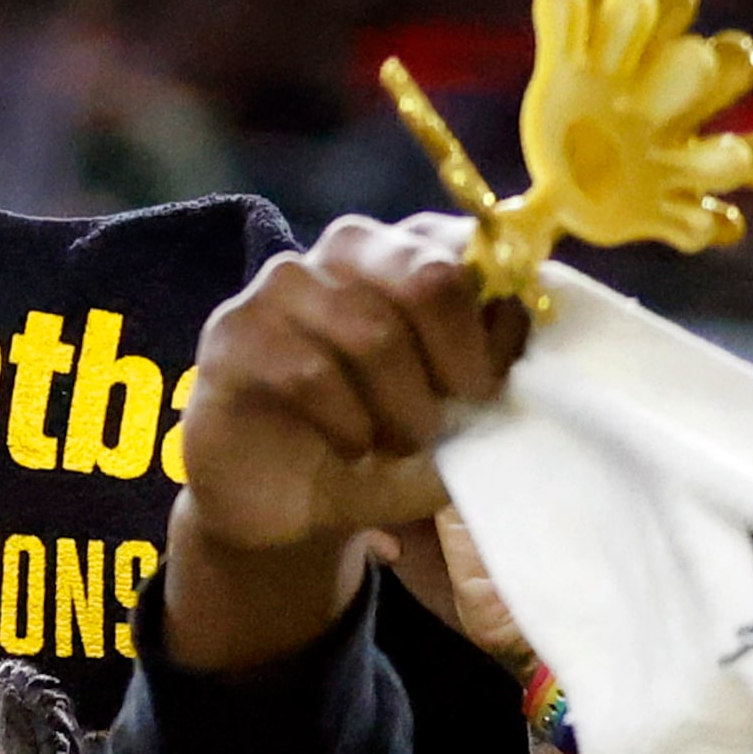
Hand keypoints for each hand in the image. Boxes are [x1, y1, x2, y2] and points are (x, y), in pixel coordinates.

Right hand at [164, 215, 527, 673]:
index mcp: (408, 250)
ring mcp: (283, 286)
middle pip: (427, 275)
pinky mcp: (233, 333)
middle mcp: (346, 250)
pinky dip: (347, 422)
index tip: (487, 387)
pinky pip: (308, 372)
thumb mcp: (456, 416)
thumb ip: (492, 363)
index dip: (490, 323)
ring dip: (400, 404)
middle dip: (451, 362)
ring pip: (371, 331)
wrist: (285, 504)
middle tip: (450, 416)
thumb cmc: (378, 448)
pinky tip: (350, 445)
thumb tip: (519, 316)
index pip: (469, 249)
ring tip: (398, 444)